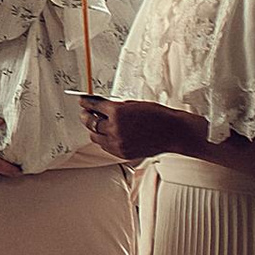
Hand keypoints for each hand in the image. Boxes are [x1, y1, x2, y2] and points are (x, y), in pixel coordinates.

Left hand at [81, 96, 195, 167]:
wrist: (172, 132)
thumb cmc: (157, 115)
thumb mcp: (133, 104)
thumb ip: (114, 106)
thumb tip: (100, 106)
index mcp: (117, 113)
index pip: (93, 106)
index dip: (85, 103)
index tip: (82, 101)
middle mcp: (115, 129)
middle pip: (90, 123)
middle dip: (86, 116)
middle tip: (85, 112)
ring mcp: (118, 143)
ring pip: (95, 137)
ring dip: (94, 129)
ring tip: (97, 124)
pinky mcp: (122, 153)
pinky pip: (105, 146)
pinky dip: (104, 140)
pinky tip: (108, 134)